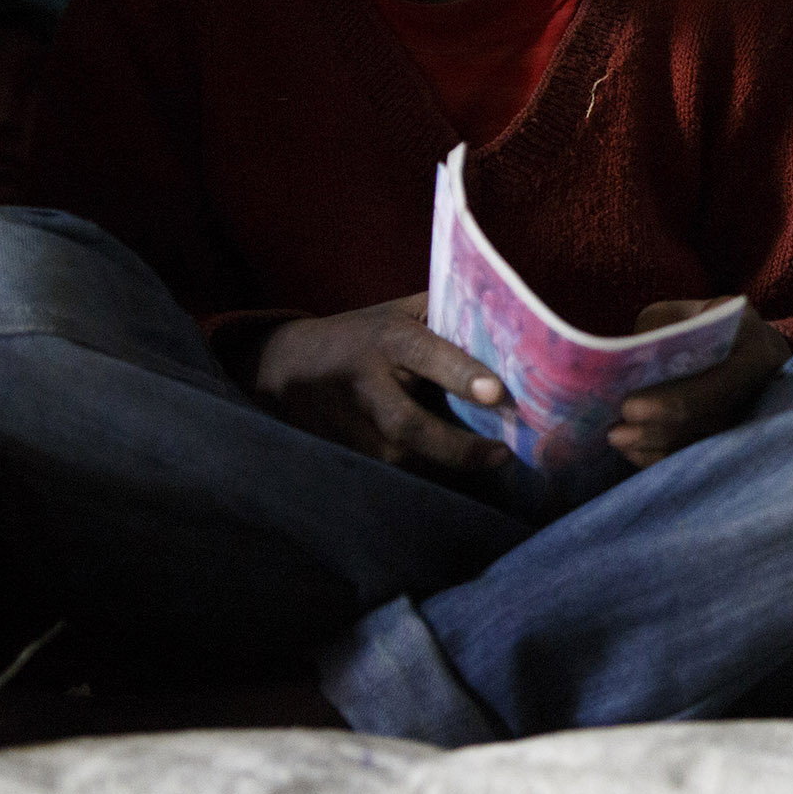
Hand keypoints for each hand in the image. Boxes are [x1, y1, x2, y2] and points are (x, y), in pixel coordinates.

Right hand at [253, 293, 510, 469]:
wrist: (282, 365)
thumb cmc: (362, 335)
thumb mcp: (399, 313)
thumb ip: (446, 316)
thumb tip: (509, 328)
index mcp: (388, 338)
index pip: (426, 354)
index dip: (461, 373)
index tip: (495, 392)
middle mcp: (365, 383)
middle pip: (408, 425)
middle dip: (457, 447)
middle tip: (502, 455)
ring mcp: (348, 424)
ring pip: (397, 457)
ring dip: (444, 469)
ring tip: (488, 470)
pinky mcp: (340, 452)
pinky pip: (388, 473)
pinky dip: (424, 479)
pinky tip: (457, 480)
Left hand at [607, 301, 792, 466]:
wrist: (746, 345)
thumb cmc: (706, 325)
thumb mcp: (683, 313)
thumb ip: (661, 332)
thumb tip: (627, 368)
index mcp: (755, 349)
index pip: (717, 386)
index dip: (673, 402)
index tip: (629, 407)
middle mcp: (764, 389)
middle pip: (709, 422)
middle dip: (657, 430)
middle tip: (615, 432)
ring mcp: (755, 418)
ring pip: (703, 445)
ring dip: (656, 447)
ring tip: (619, 440)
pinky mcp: (739, 440)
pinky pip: (699, 458)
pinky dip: (663, 458)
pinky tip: (634, 451)